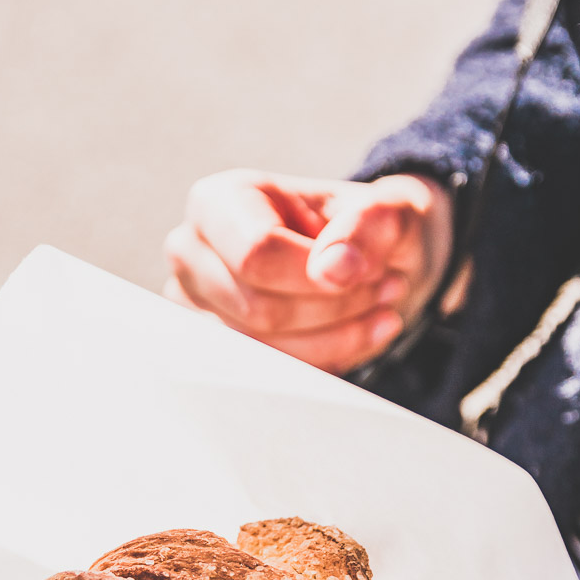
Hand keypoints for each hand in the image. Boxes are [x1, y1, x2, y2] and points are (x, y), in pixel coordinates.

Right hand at [163, 169, 455, 373]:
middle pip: (258, 309)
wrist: (358, 260)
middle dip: (335, 308)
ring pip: (263, 351)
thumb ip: (366, 226)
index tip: (372, 271)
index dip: (317, 276)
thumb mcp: (384, 210)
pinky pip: (269, 376)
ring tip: (382, 309)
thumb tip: (333, 269)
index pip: (256, 254)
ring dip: (337, 337)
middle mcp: (190, 256)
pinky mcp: (213, 353)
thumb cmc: (362, 228)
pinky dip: (325, 362)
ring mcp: (194, 311)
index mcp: (217, 203)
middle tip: (388, 288)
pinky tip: (360, 335)